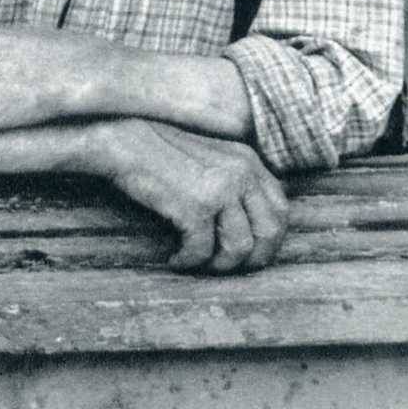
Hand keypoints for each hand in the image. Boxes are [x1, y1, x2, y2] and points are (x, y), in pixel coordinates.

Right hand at [98, 118, 288, 272]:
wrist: (127, 142)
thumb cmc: (165, 155)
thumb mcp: (213, 159)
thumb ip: (238, 182)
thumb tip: (257, 227)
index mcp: (248, 161)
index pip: (281, 209)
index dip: (269, 239)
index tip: (248, 253)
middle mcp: (241, 172)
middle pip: (269, 233)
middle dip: (250, 259)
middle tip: (224, 266)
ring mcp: (220, 188)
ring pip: (239, 248)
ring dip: (217, 265)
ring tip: (196, 261)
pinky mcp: (196, 206)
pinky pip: (202, 251)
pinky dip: (188, 261)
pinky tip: (174, 258)